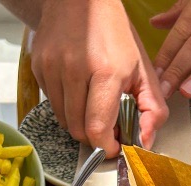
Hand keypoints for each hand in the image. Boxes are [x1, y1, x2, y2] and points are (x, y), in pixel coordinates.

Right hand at [30, 0, 167, 154]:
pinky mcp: (38, 67)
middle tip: (106, 126)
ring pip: (63, 121)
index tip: (114, 146)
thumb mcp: (143, 69)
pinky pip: (52, 104)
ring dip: (79, 122)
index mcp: (106, 71)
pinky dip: (66, 106)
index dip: (106, 146)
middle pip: (78, 130)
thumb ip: (152, 109)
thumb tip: (145, 142)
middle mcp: (75, 69)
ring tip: (92, 104)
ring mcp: (52, 68)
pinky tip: (77, 88)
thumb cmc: (114, 34)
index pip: (97, 128)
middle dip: (94, 136)